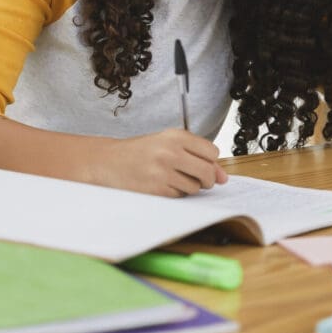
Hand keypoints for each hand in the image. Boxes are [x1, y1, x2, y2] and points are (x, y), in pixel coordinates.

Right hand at [97, 129, 227, 197]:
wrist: (108, 162)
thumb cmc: (140, 153)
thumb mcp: (167, 145)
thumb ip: (197, 156)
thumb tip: (223, 177)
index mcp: (175, 136)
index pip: (212, 152)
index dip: (210, 162)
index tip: (200, 163)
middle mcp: (170, 151)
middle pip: (207, 172)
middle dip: (206, 179)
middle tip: (195, 178)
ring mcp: (163, 171)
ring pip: (195, 187)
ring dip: (189, 188)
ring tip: (172, 179)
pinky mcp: (156, 189)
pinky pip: (180, 196)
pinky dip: (176, 194)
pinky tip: (163, 185)